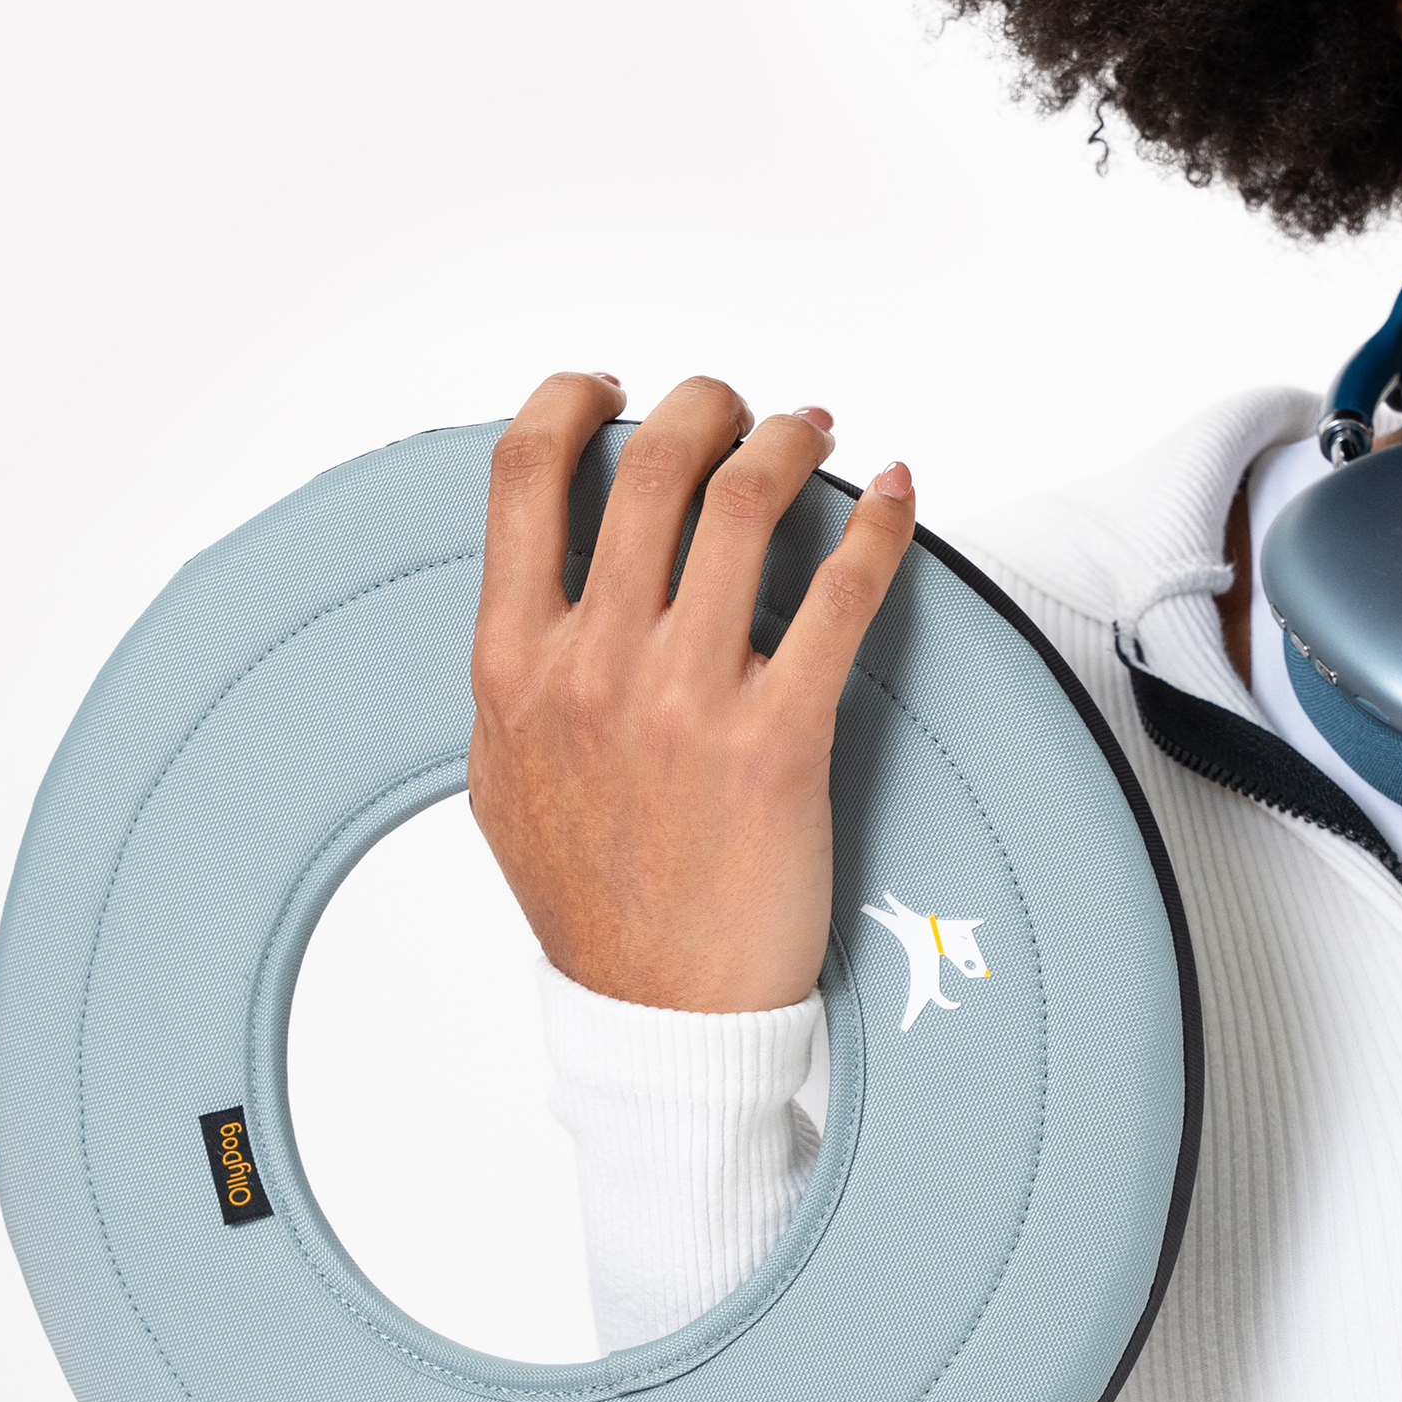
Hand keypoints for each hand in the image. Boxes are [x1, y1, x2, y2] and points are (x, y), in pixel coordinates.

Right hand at [465, 372, 916, 1012]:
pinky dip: (881, 525)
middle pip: (650, 463)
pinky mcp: (783, 739)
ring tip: (812, 432)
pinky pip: (842, 593)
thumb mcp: (503, 776)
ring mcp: (687, 699)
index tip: (610, 389)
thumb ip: (514, 672)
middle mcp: (593, 665)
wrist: (660, 1011)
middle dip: (706, 405)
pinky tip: (898, 496)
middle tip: (740, 408)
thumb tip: (537, 593)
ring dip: (788, 441)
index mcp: (513, 662)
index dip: (571, 401)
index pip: (522, 473)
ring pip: (745, 502)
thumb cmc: (593, 902)